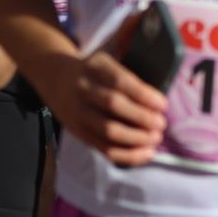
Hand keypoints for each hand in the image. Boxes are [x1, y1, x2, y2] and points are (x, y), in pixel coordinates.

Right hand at [33, 46, 167, 166]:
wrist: (55, 79)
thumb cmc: (93, 73)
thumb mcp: (105, 62)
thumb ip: (127, 76)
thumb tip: (158, 104)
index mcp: (94, 67)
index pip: (120, 81)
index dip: (144, 95)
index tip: (163, 105)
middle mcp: (83, 88)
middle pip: (113, 104)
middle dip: (142, 117)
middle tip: (161, 123)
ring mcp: (78, 112)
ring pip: (108, 130)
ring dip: (136, 138)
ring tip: (155, 138)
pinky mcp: (79, 131)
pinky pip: (104, 148)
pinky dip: (128, 154)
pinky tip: (146, 152)